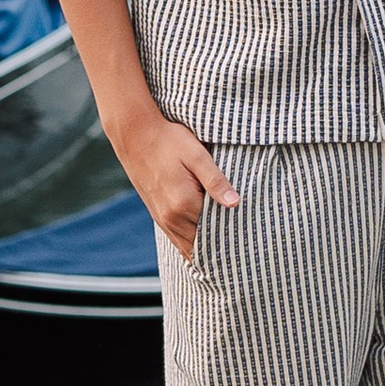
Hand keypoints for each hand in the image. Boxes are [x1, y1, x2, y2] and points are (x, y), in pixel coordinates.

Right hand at [109, 93, 239, 264]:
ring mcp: (162, 219)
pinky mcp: (158, 215)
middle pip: (201, 246)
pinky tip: (206, 241)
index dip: (231, 239)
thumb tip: (236, 203)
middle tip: (244, 250)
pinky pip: (177, 240)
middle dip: (220, 249)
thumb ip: (216, 181)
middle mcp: (170, 218)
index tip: (249, 243)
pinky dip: (192, 244)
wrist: (135, 135)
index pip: (214, 234)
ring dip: (206, 249)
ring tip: (229, 250)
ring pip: (187, 247)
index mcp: (183, 205)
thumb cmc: (169, 141)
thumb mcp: (197, 155)